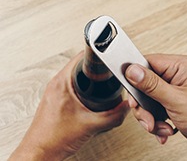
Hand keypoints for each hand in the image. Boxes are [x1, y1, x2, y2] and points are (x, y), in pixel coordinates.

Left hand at [9, 52, 129, 160]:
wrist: (40, 153)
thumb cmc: (54, 139)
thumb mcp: (92, 125)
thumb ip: (114, 116)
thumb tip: (126, 108)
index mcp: (62, 83)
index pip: (82, 57)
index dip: (98, 55)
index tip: (108, 57)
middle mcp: (56, 84)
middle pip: (80, 65)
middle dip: (96, 68)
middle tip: (108, 72)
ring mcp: (54, 92)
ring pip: (75, 76)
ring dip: (89, 77)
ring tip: (101, 83)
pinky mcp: (55, 100)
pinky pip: (71, 86)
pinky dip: (82, 87)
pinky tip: (89, 97)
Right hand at [125, 54, 186, 159]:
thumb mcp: (176, 99)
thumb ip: (151, 84)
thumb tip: (133, 70)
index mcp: (180, 66)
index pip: (148, 62)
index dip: (136, 76)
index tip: (132, 92)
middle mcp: (177, 76)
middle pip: (145, 84)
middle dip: (144, 105)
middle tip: (147, 117)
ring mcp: (175, 91)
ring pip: (148, 100)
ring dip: (151, 117)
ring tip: (159, 127)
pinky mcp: (174, 104)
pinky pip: (155, 110)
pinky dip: (157, 122)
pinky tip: (165, 129)